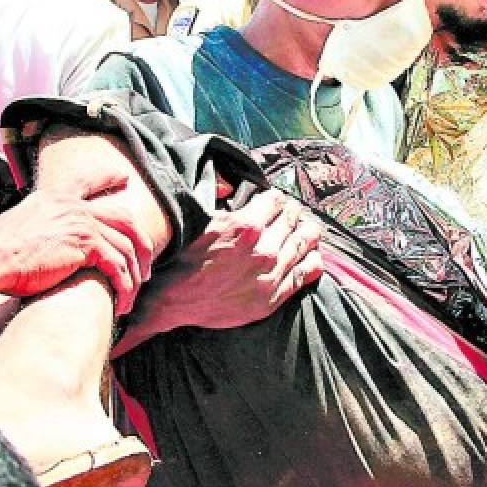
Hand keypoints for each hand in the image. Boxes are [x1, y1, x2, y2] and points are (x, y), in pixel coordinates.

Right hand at [0, 185, 155, 314]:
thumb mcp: (17, 226)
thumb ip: (36, 226)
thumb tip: (38, 241)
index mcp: (55, 198)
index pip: (87, 182)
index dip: (107, 179)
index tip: (124, 179)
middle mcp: (73, 206)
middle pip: (124, 218)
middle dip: (141, 243)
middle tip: (145, 266)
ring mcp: (82, 222)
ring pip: (126, 247)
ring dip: (133, 275)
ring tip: (132, 295)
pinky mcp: (87, 245)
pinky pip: (119, 267)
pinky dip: (124, 287)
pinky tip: (122, 303)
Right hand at [146, 189, 322, 330]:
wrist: (174, 301)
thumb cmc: (183, 260)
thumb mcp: (200, 220)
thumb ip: (221, 201)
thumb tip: (231, 185)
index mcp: (246, 226)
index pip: (275, 200)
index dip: (275, 198)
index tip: (274, 201)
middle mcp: (264, 249)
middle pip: (292, 219)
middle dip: (292, 212)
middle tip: (291, 212)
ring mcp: (271, 274)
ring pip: (304, 243)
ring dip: (307, 231)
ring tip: (308, 228)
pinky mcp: (273, 297)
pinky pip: (305, 274)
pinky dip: (312, 260)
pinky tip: (312, 254)